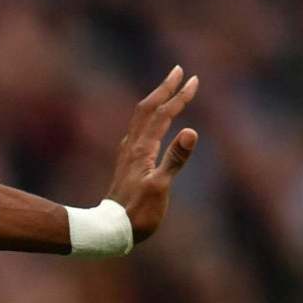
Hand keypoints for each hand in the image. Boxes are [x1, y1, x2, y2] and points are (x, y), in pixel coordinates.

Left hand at [104, 65, 199, 243]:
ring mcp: (127, 156)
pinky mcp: (126, 166)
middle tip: (178, 71)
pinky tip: (149, 125)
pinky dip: (148, 120)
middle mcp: (132, 148)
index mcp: (142, 150)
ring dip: (155, 102)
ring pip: (141, 120)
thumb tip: (191, 131)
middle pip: (147, 111)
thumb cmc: (137, 214)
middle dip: (164, 89)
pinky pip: (138, 133)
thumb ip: (175, 159)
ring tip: (167, 90)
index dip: (178, 97)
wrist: (109, 232)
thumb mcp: (160, 187)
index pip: (162, 115)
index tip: (193, 80)